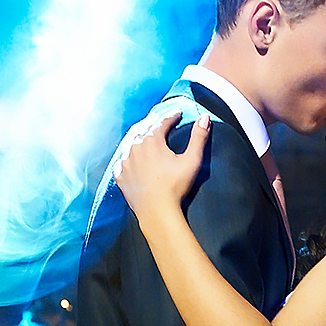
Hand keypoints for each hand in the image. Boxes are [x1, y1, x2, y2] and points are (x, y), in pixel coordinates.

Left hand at [113, 109, 210, 230]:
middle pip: (144, 128)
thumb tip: (204, 118)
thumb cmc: (175, 187)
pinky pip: (122, 161)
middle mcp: (135, 147)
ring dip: (139, 136)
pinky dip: (127, 156)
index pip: (162, 121)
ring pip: (131, 142)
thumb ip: (198, 137)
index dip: (171, 116)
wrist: (157, 211)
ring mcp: (126, 161)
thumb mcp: (192, 160)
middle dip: (154, 123)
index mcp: (152, 140)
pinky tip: (131, 157)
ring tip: (145, 135)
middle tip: (161, 121)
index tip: (177, 114)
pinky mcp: (121, 176)